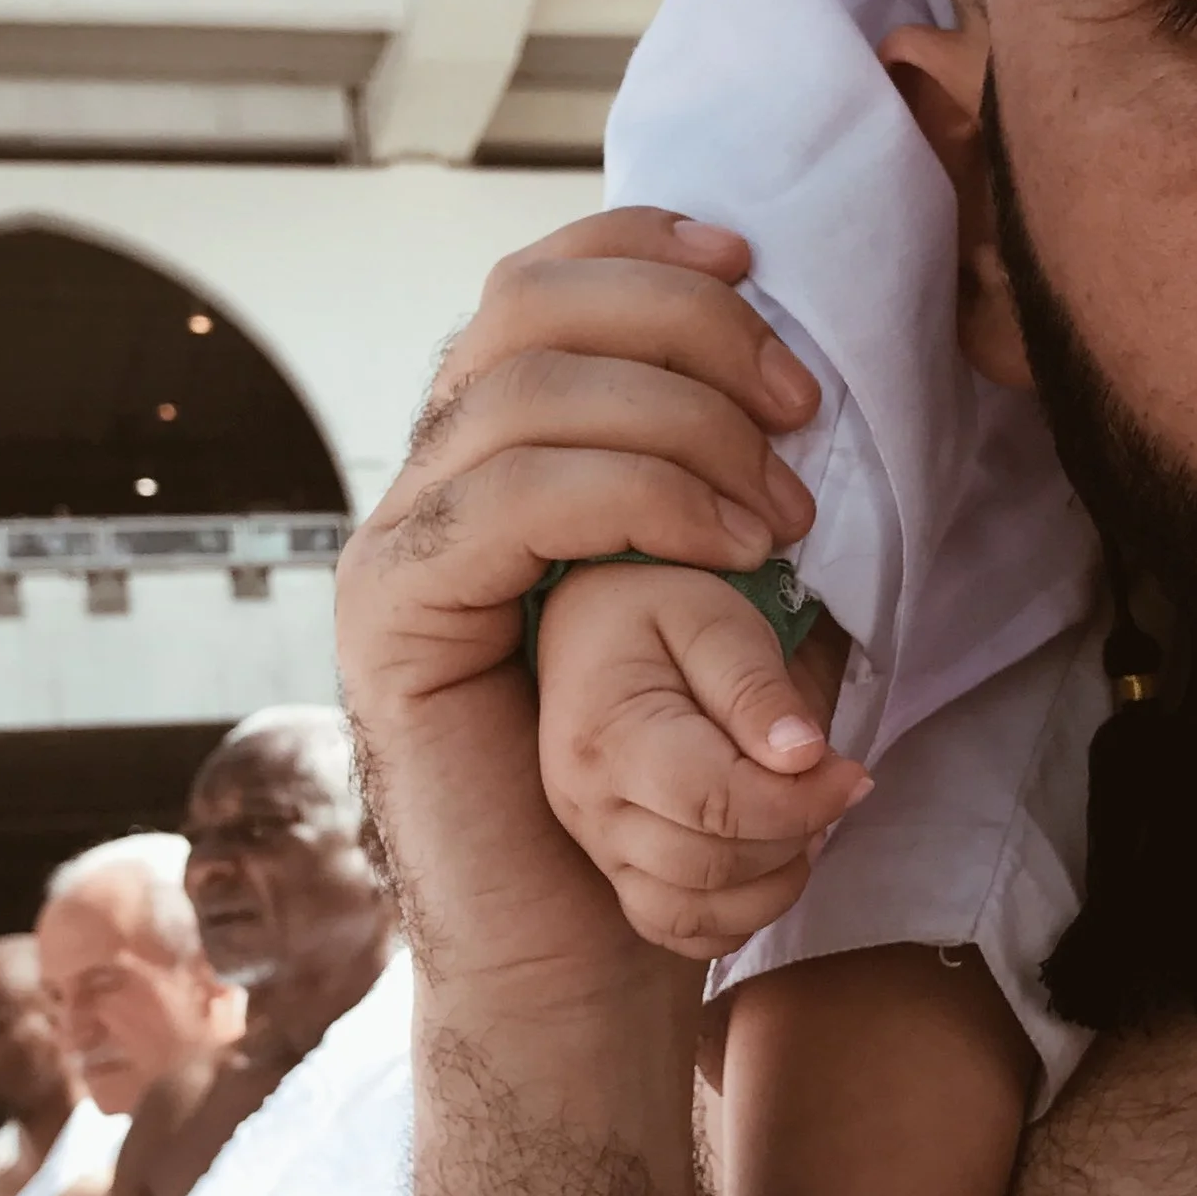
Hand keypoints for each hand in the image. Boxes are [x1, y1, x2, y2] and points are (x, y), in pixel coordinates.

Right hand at [339, 210, 825, 1018]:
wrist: (577, 947)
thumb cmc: (661, 781)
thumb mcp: (708, 595)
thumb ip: (704, 482)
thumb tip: (775, 364)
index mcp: (494, 452)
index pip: (537, 281)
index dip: (642, 248)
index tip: (757, 270)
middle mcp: (429, 478)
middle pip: (528, 306)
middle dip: (687, 326)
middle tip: (801, 410)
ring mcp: (399, 542)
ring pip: (524, 388)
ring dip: (683, 421)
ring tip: (782, 508)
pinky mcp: (395, 615)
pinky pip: (509, 496)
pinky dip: (635, 494)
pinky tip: (724, 543)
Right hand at [537, 564, 866, 957]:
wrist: (588, 616)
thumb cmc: (656, 603)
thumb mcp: (714, 617)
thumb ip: (757, 687)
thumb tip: (804, 757)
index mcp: (610, 738)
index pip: (717, 806)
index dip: (801, 804)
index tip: (853, 773)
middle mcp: (587, 804)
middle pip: (709, 868)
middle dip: (793, 838)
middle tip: (833, 789)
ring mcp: (592, 843)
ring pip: (690, 913)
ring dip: (769, 886)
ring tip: (804, 824)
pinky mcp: (608, 865)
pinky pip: (671, 928)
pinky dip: (730, 918)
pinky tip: (766, 863)